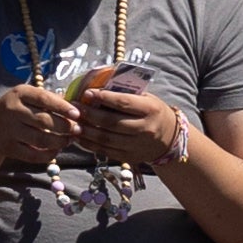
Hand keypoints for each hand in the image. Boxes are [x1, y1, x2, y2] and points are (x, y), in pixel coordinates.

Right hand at [0, 76, 86, 166]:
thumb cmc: (16, 109)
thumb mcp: (26, 97)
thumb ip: (48, 99)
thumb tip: (76, 108)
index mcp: (19, 93)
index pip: (44, 99)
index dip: (62, 107)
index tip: (77, 114)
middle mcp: (12, 110)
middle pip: (44, 121)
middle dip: (65, 127)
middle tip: (78, 130)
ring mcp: (9, 130)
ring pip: (41, 139)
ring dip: (60, 141)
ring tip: (69, 140)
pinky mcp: (9, 148)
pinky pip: (33, 155)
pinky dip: (48, 154)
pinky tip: (56, 150)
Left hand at [73, 74, 190, 170]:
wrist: (169, 138)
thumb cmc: (152, 112)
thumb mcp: (146, 98)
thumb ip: (125, 93)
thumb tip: (98, 85)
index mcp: (150, 109)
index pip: (123, 103)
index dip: (103, 98)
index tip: (87, 93)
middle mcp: (145, 128)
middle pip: (111, 122)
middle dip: (90, 115)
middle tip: (74, 108)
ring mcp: (137, 145)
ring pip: (106, 139)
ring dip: (86, 131)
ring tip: (73, 123)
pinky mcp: (130, 157)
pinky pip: (106, 151)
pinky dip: (90, 144)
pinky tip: (79, 137)